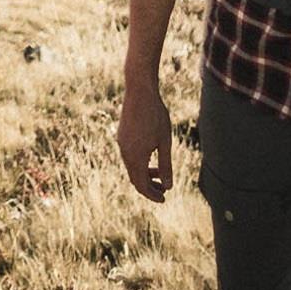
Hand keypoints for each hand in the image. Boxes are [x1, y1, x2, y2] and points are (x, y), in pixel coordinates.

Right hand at [118, 81, 173, 201]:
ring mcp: (121, 143)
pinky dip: (139, 162)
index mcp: (136, 157)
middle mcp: (125, 152)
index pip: (142, 185)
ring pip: (132, 167)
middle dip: (149, 187)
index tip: (164, 199)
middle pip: (135, 178)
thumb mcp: (165, 141)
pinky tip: (150, 156)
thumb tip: (169, 186)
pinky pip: (129, 156)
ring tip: (159, 174)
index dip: (152, 195)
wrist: (139, 90)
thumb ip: (165, 165)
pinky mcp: (121, 135)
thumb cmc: (155, 115)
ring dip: (145, 174)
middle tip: (163, 191)